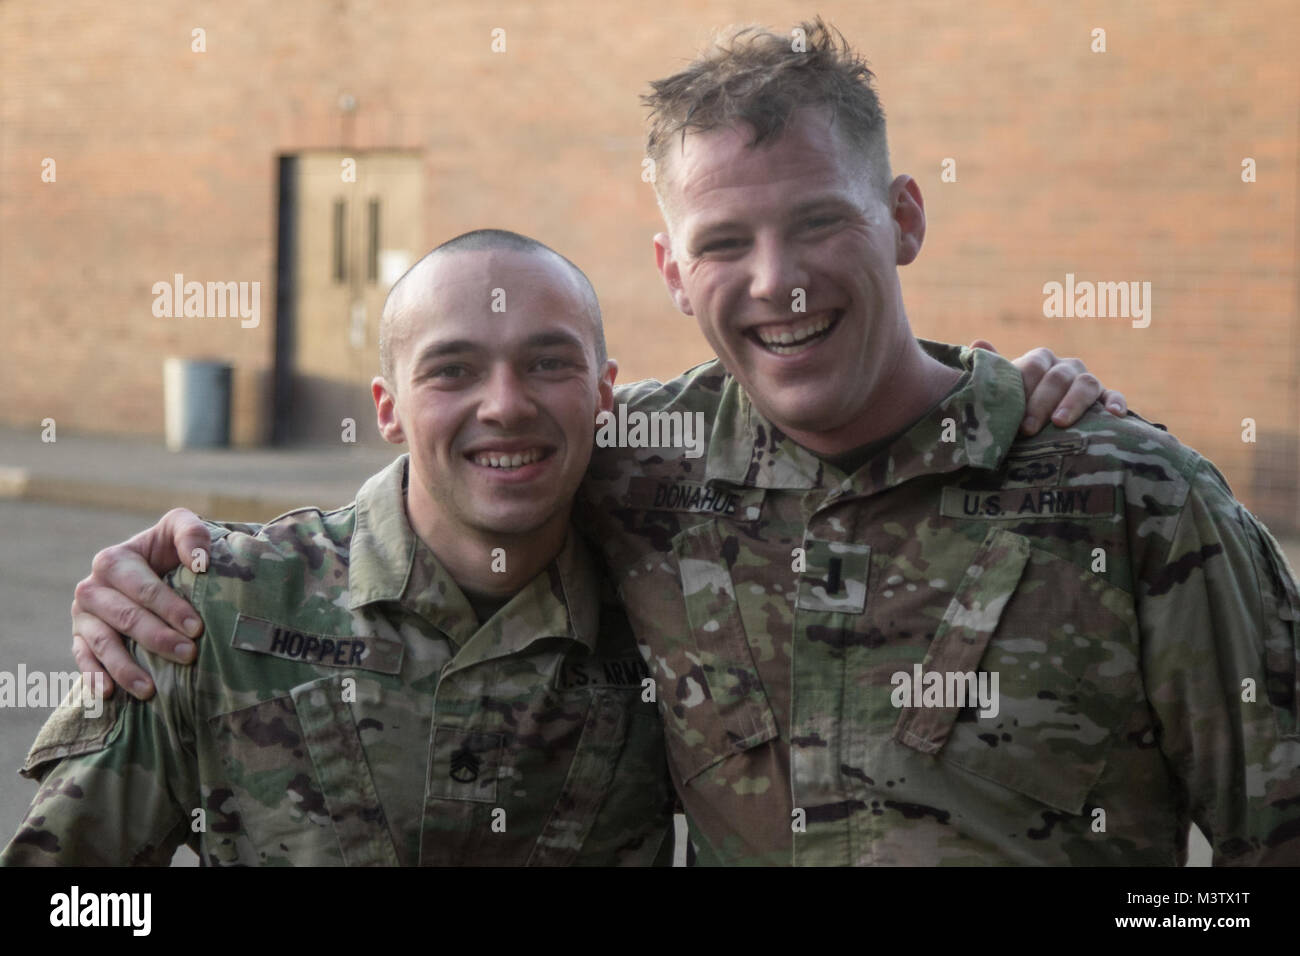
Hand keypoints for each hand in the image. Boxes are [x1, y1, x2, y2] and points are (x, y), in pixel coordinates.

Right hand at [70, 508, 209, 699]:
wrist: (151, 568)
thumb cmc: (169, 549)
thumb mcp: (180, 529)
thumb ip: (190, 533)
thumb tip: (199, 562)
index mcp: (114, 560)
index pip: (144, 589)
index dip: (170, 608)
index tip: (197, 628)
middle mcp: (92, 587)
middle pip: (126, 618)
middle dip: (158, 638)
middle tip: (188, 656)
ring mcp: (83, 615)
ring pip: (102, 643)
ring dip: (125, 667)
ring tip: (150, 689)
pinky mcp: (79, 638)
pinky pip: (82, 659)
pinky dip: (92, 677)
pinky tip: (108, 695)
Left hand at [972, 340, 1126, 436]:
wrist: (1044, 420)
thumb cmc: (1019, 404)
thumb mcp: (1006, 387)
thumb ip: (995, 370)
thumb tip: (977, 344)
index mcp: (1040, 361)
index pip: (1034, 365)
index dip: (1024, 386)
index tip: (1012, 409)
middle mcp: (1065, 367)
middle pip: (1058, 377)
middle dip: (1041, 402)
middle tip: (1027, 428)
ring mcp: (1087, 380)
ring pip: (1086, 384)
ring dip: (1073, 403)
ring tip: (1060, 423)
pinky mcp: (1105, 398)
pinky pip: (1114, 396)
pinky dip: (1116, 402)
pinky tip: (1114, 415)